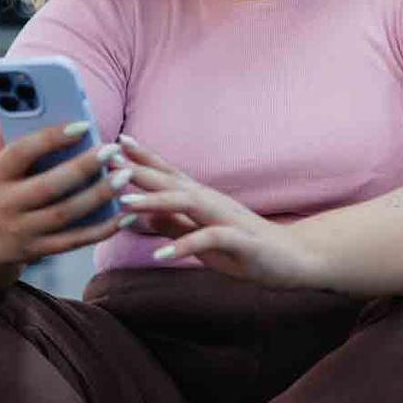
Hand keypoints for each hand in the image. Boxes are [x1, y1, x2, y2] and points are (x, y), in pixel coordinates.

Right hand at [0, 122, 134, 265]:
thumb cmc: (0, 185)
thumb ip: (12, 131)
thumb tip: (32, 96)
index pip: (21, 152)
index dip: (51, 138)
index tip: (83, 124)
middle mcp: (6, 205)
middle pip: (48, 186)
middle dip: (83, 167)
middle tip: (113, 149)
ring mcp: (22, 231)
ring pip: (66, 215)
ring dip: (99, 196)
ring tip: (125, 174)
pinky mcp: (40, 250)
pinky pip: (75, 241)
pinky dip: (103, 229)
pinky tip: (127, 214)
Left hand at [113, 134, 326, 289]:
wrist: (295, 259)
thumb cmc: (246, 248)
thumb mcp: (200, 237)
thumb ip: (173, 224)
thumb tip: (141, 215)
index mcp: (202, 199)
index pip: (168, 172)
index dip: (143, 157)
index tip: (115, 143)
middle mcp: (212, 201)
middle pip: (172, 180)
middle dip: (139, 171)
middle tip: (107, 163)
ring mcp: (227, 218)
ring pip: (188, 203)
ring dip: (156, 201)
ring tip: (126, 205)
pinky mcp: (240, 241)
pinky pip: (210, 240)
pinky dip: (185, 245)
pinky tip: (162, 255)